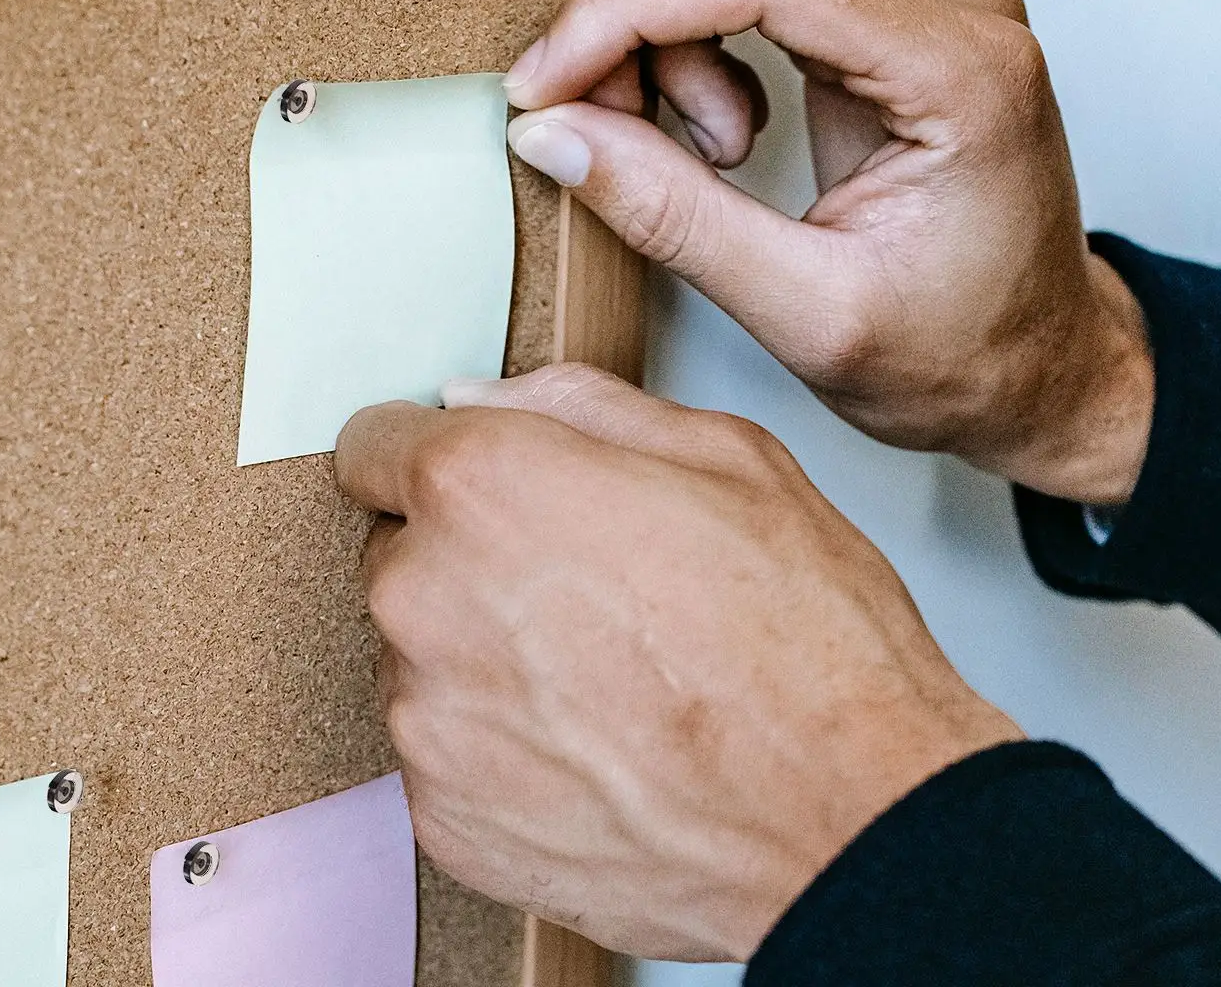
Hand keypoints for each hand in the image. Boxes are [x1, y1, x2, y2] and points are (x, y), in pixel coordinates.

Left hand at [336, 365, 1020, 961]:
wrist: (849, 816)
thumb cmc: (801, 636)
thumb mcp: (722, 453)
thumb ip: (577, 404)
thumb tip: (486, 400)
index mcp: (482, 486)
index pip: (371, 446)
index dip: (430, 455)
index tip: (474, 482)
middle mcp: (426, 598)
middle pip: (399, 552)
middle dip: (468, 555)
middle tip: (581, 581)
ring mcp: (427, 721)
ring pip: (422, 655)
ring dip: (484, 654)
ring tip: (603, 673)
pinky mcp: (445, 820)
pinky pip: (444, 752)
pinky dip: (500, 745)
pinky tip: (596, 742)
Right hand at [503, 0, 1152, 506]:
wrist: (1043, 366)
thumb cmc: (964, 354)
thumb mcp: (811, 317)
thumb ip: (675, 218)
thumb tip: (555, 132)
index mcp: (961, 68)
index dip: (622, 11)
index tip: (545, 87)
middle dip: (632, 9)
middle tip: (601, 123)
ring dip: (664, 28)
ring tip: (699, 152)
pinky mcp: (892, 3)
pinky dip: (696, 34)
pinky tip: (724, 131)